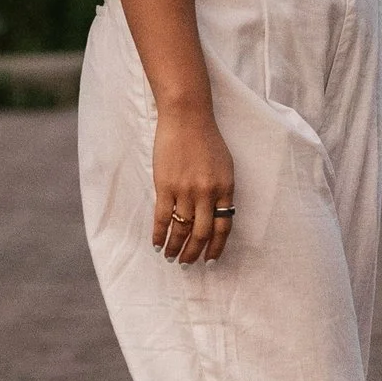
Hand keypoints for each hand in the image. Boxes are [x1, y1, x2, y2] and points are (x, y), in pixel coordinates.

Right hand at [151, 103, 235, 263]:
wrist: (187, 117)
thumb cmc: (206, 139)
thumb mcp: (225, 166)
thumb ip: (222, 191)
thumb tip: (217, 216)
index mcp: (225, 189)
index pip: (223, 227)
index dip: (216, 247)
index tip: (210, 259)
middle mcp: (207, 193)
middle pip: (202, 234)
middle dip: (194, 253)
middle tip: (187, 263)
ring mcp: (185, 190)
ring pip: (181, 229)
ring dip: (175, 248)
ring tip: (170, 257)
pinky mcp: (165, 186)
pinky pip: (161, 217)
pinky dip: (158, 234)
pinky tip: (156, 244)